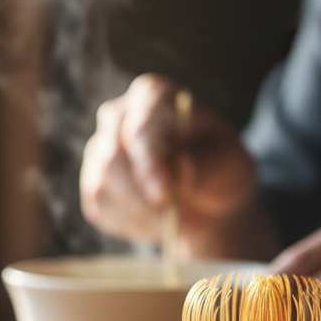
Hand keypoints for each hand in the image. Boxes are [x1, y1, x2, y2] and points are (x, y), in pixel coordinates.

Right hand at [79, 74, 260, 255]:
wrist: (204, 196)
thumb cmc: (217, 168)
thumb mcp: (227, 163)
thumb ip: (205, 165)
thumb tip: (181, 168)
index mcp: (152, 96)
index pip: (140, 129)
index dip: (150, 164)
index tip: (163, 194)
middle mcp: (117, 117)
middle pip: (112, 159)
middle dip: (142, 198)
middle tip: (174, 221)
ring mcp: (99, 150)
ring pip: (102, 188)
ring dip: (140, 214)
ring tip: (173, 221)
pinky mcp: (92, 184)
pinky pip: (99, 209)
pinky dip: (129, 223)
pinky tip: (155, 221)